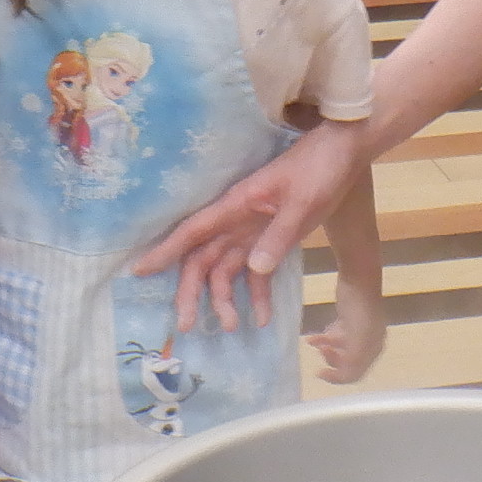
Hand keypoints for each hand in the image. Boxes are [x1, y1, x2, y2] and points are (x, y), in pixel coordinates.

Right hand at [132, 117, 364, 333]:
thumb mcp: (302, 202)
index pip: (192, 231)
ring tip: (230, 328)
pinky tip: (262, 319)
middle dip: (192, 291)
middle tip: (188, 324)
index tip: (139, 271)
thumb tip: (253, 270)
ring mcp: (253, 232)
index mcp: (236, 206)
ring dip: (224, 299)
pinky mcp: (272, 240)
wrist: (342, 153)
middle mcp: (237, 221)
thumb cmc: (318, 169)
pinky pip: (257, 272)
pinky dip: (257, 295)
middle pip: (203, 259)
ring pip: (226, 270)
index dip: (165, 251)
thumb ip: (279, 235)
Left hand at [307, 282, 387, 383]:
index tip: (319, 372)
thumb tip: (345, 377)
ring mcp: (360, 331)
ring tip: (314, 342)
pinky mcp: (349, 320)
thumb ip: (353, 358)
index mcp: (373, 349)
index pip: (356, 373)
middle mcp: (369, 343)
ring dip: (327, 349)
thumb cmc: (359, 308)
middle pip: (348, 363)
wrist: (359, 277)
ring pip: (341, 350)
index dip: (337, 377)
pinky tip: (314, 336)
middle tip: (320, 351)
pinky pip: (336, 336)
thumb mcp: (358, 336)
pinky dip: (325, 338)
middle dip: (332, 360)